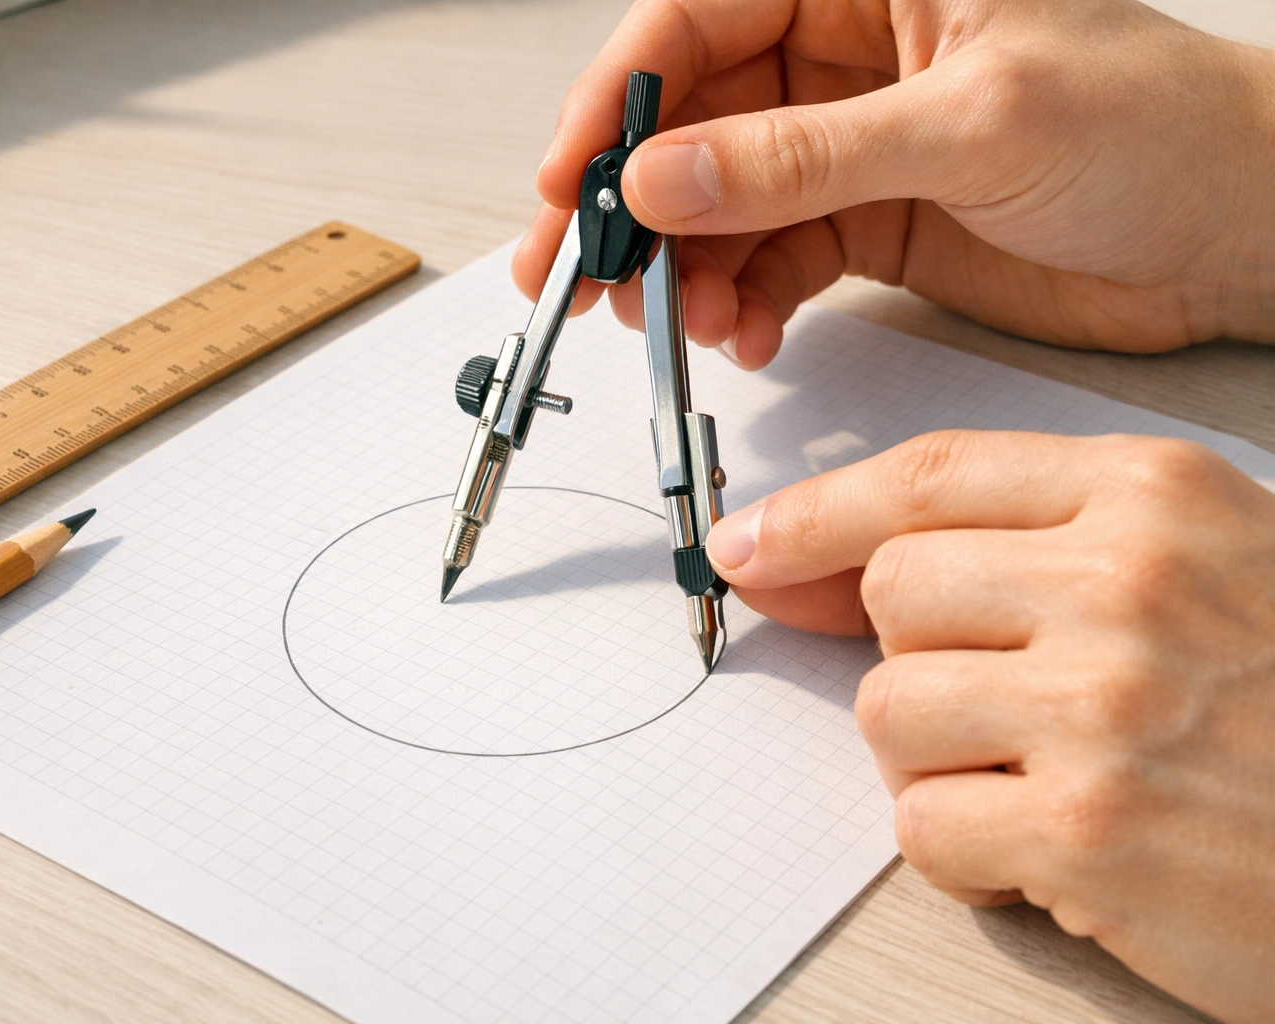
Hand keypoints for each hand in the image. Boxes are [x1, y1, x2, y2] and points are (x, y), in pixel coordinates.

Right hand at [514, 0, 1274, 367]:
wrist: (1239, 233)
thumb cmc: (1159, 129)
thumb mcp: (969, 125)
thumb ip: (804, 155)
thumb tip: (666, 178)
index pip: (699, 18)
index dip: (619, 100)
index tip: (572, 180)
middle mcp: (846, 56)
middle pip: (692, 122)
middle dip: (632, 202)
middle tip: (582, 274)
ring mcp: (849, 146)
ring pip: (720, 203)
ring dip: (686, 269)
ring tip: (684, 320)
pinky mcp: (866, 223)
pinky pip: (769, 260)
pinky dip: (744, 302)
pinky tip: (744, 331)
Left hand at [704, 429, 1274, 1022]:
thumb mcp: (1202, 568)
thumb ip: (1026, 546)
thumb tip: (814, 563)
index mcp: (1156, 497)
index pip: (928, 477)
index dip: (816, 512)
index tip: (750, 545)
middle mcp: (1127, 583)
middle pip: (891, 592)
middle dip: (914, 655)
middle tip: (1002, 706)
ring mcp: (1108, 706)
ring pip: (887, 709)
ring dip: (938, 761)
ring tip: (1042, 780)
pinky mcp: (1094, 833)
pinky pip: (923, 826)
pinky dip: (967, 853)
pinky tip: (1055, 853)